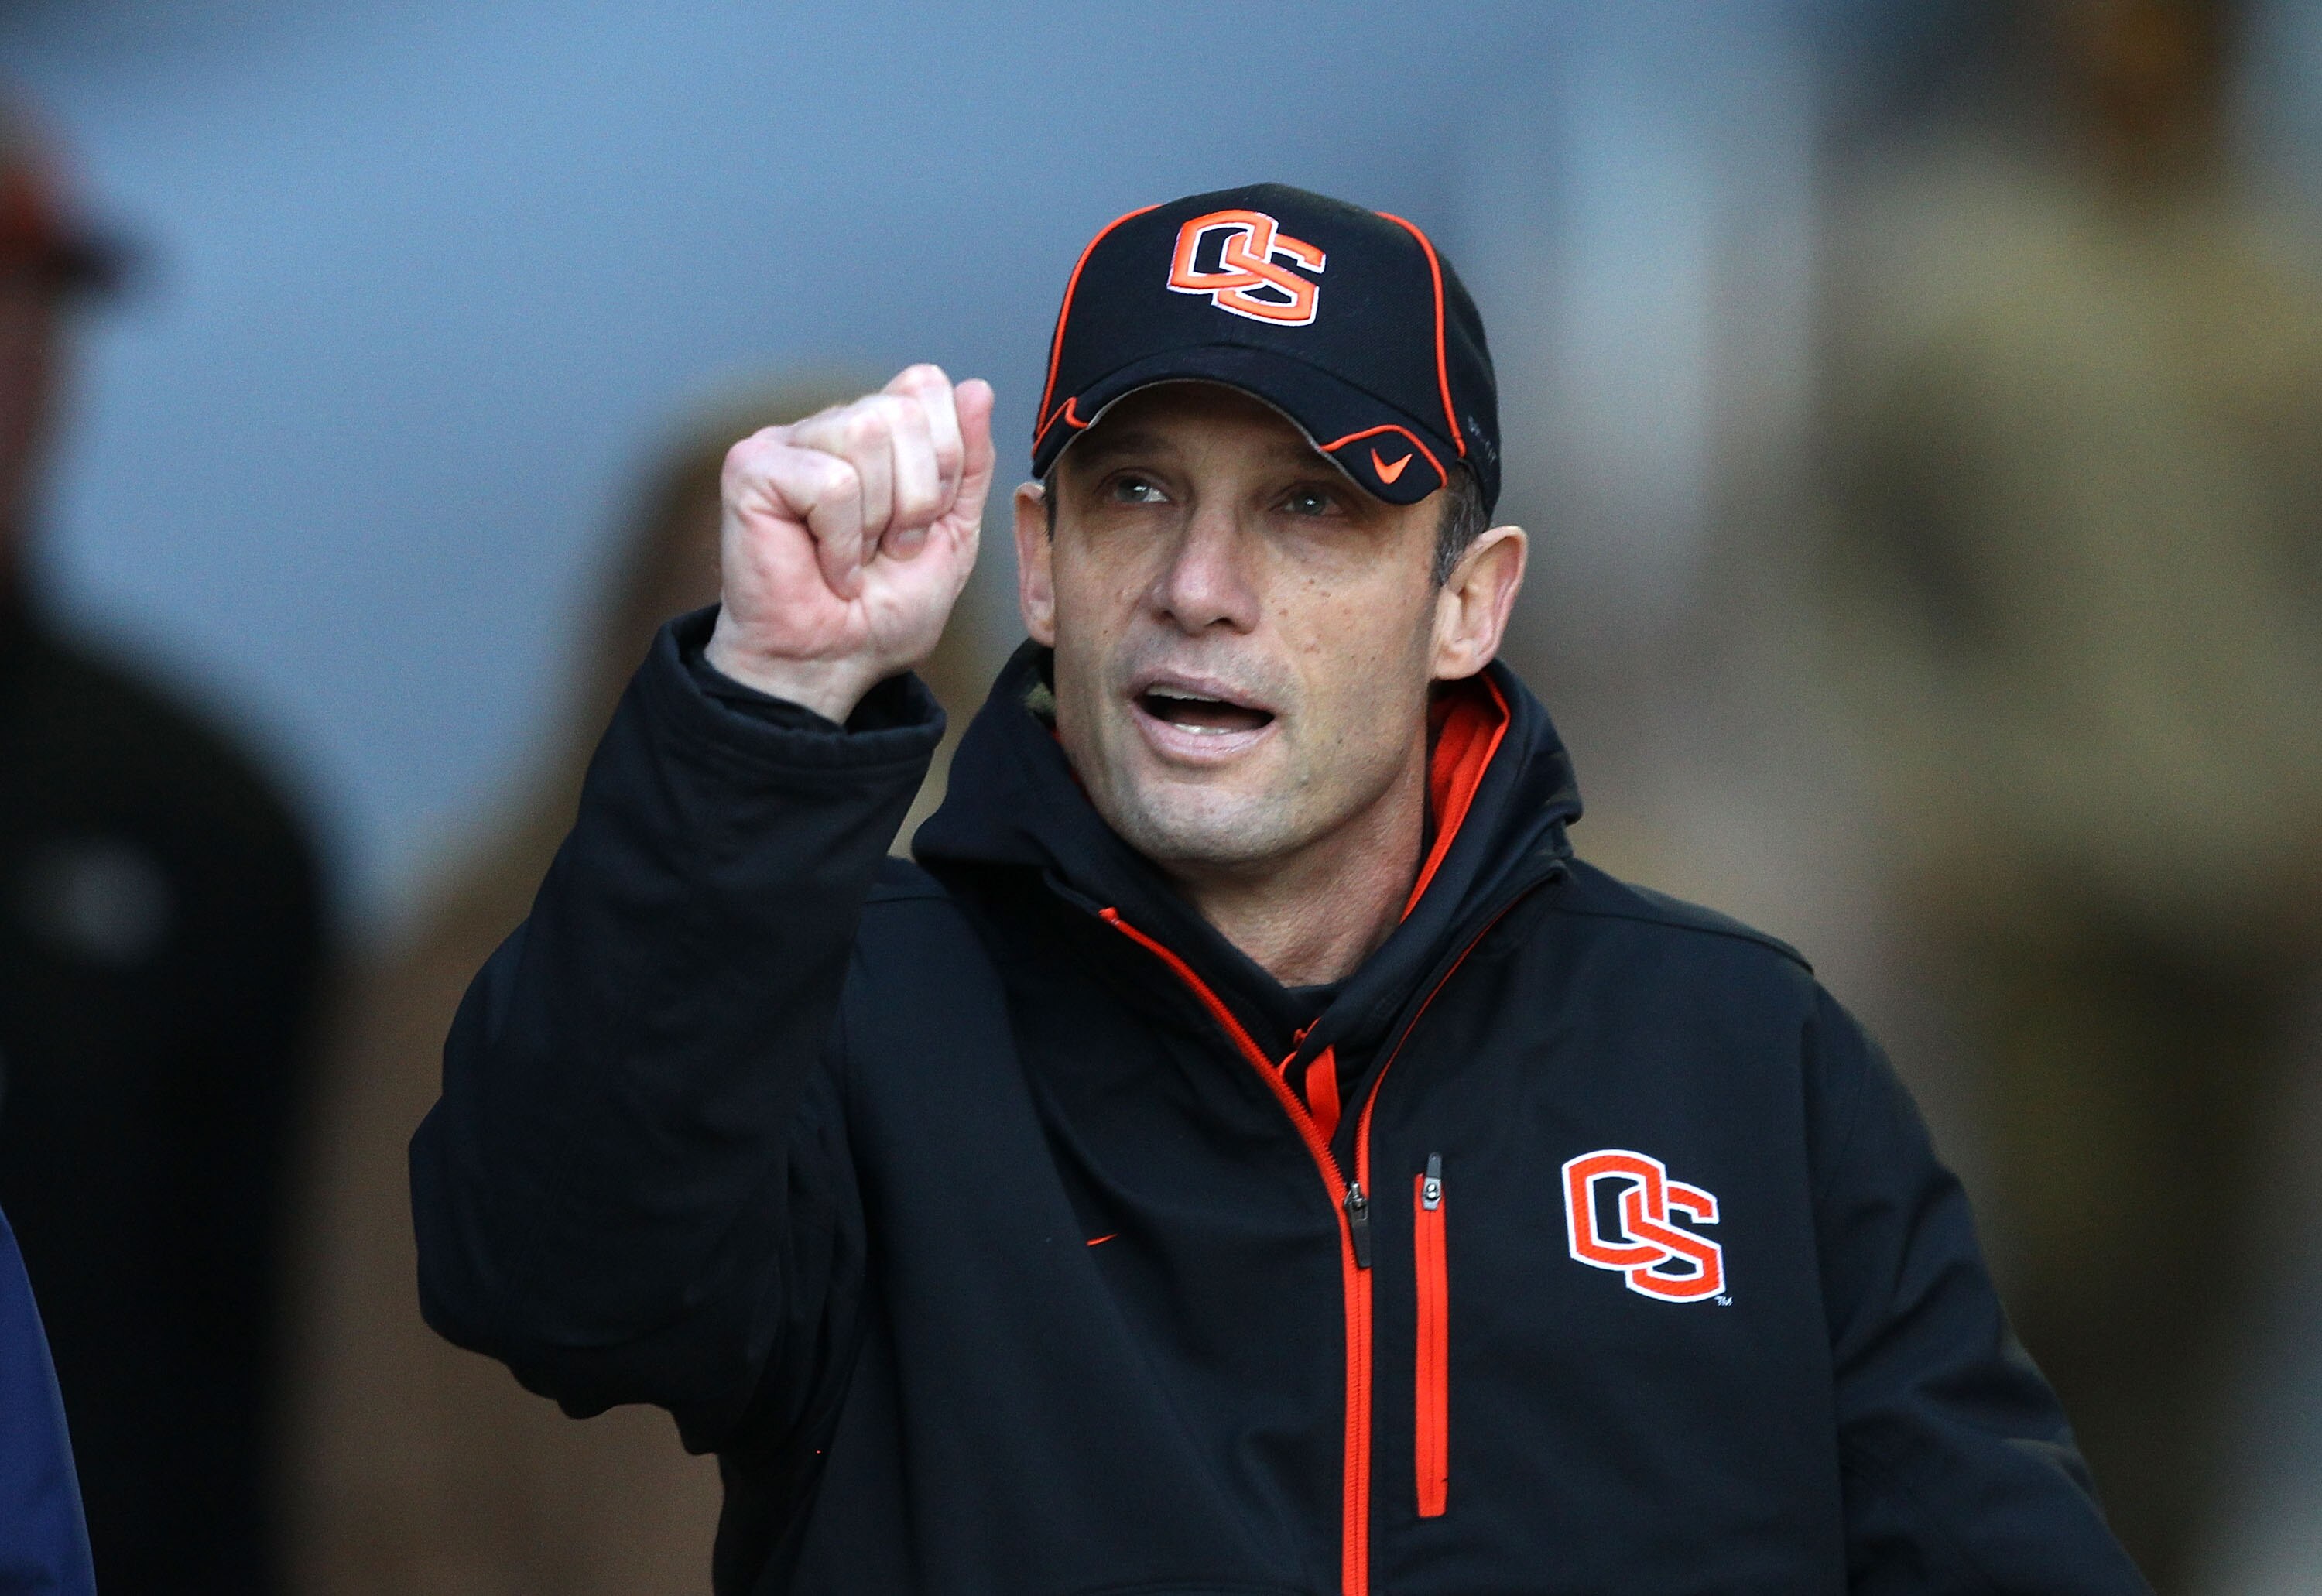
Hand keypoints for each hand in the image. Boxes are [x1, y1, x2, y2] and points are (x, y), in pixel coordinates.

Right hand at [704, 364, 993, 721]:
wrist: (835, 663)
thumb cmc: (883, 609)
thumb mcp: (954, 533)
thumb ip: (969, 463)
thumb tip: (975, 388)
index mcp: (877, 433)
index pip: (925, 385)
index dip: (945, 456)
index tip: (925, 521)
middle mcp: (829, 426)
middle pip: (900, 410)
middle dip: (916, 497)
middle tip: (890, 548)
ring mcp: (785, 443)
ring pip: (865, 434)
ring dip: (877, 518)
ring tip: (856, 557)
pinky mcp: (750, 468)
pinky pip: (830, 481)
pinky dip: (841, 539)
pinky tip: (826, 565)